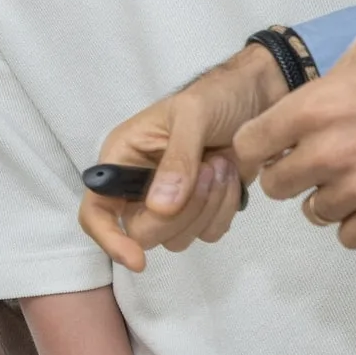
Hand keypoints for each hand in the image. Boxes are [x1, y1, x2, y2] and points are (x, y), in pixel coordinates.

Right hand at [80, 45, 286, 270]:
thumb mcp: (193, 115)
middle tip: (209, 169)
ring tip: (222, 164)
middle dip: (182, 210)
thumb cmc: (216, 96)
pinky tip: (231, 177)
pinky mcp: (202, 211)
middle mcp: (139, 187)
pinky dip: (224, 210)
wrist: (259, 97)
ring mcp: (171, 203)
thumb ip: (177, 160)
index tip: (137, 259)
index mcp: (122, 159)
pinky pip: (208, 234)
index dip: (108, 238)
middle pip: (143, 233)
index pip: (96, 211)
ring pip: (178, 239)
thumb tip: (160, 208)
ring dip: (208, 207)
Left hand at [235, 29, 355, 248]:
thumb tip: (309, 99)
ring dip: (328, 198)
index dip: (256, 149)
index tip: (269, 149)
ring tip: (354, 179)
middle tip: (315, 164)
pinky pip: (350, 236)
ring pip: (315, 212)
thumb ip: (326, 81)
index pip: (249, 146)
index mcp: (312, 109)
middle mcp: (327, 152)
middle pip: (277, 185)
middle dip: (291, 174)